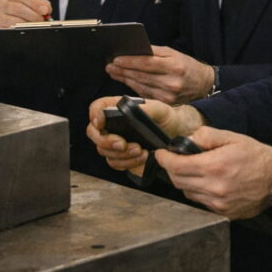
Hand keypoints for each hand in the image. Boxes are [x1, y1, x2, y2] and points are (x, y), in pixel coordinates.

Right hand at [0, 0, 52, 26]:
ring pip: (15, 20)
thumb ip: (41, 4)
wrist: (11, 28)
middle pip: (18, 8)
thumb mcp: (32, 6)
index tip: (45, 10)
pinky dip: (22, 31)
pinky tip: (29, 31)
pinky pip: (12, 30)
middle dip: (34, 15)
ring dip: (29, 24)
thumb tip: (46, 9)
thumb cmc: (24, 15)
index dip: (34, 2)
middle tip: (42, 20)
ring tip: (37, 26)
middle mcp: (1, 4)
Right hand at [86, 97, 207, 174]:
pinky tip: (143, 157)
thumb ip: (144, 109)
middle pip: (94, 133)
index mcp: (118, 108)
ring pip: (104, 151)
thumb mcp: (160, 109)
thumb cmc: (167, 118)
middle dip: (107, 141)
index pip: (96, 108)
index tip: (101, 123)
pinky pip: (115, 163)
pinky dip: (128, 163)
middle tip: (124, 144)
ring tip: (141, 151)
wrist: (178, 136)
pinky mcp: (122, 158)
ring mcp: (116, 142)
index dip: (95, 115)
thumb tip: (128, 111)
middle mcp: (113, 125)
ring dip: (121, 154)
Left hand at [106, 45, 214, 103]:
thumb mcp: (174, 54)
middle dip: (123, 70)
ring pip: (141, 86)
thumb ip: (155, 52)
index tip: (116, 59)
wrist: (204, 84)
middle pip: (141, 76)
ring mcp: (168, 96)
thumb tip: (134, 50)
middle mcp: (172, 83)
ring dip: (125, 79)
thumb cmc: (187, 66)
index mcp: (174, 66)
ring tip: (114, 72)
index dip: (130, 62)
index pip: (147, 64)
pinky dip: (134, 87)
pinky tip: (126, 81)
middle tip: (110, 65)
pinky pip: (145, 94)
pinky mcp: (166, 104)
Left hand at [155, 127, 271, 219]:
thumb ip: (206, 135)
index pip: (176, 166)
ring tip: (193, 169)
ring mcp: (218, 203)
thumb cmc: (254, 155)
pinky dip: (196, 191)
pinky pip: (199, 202)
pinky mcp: (222, 212)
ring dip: (183, 180)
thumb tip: (187, 140)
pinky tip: (205, 182)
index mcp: (215, 166)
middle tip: (174, 159)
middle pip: (177, 180)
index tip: (161, 153)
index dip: (164, 159)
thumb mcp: (231, 137)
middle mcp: (214, 187)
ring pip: (186, 192)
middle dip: (171, 168)